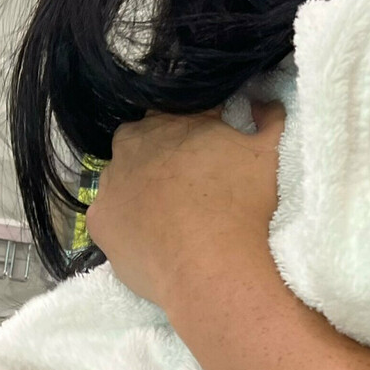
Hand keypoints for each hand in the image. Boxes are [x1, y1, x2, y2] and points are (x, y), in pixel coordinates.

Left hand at [85, 98, 284, 308]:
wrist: (209, 267)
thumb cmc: (241, 205)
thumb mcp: (268, 155)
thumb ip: (270, 120)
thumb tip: (264, 101)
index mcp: (175, 120)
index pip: (188, 113)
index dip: (204, 129)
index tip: (217, 150)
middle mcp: (134, 143)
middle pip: (147, 138)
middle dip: (165, 152)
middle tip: (192, 182)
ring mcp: (111, 181)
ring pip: (123, 175)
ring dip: (140, 185)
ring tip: (169, 213)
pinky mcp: (99, 219)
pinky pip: (110, 213)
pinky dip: (125, 220)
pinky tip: (148, 235)